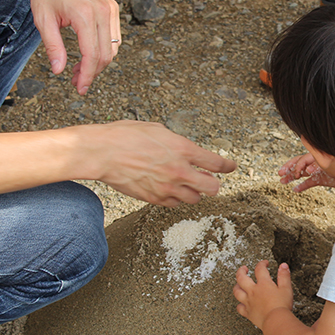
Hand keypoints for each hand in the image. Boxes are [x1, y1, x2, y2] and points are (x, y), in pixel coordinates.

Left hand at [25, 0, 120, 93]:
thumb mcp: (43, 19)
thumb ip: (53, 47)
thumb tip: (59, 71)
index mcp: (85, 15)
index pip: (92, 55)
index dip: (86, 76)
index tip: (79, 88)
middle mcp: (102, 12)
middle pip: (106, 55)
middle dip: (92, 72)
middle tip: (75, 81)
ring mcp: (110, 9)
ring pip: (113, 48)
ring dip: (98, 63)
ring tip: (79, 68)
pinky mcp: (112, 7)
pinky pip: (114, 36)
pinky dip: (104, 49)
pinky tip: (88, 53)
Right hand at [85, 121, 236, 204]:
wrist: (102, 153)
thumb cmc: (125, 136)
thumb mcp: (158, 130)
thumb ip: (177, 143)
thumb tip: (186, 151)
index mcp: (183, 149)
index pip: (216, 163)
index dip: (227, 166)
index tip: (231, 167)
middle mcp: (179, 171)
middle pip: (213, 188)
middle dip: (213, 184)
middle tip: (208, 179)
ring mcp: (167, 187)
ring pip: (194, 199)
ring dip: (194, 192)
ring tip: (185, 184)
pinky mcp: (154, 198)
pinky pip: (174, 204)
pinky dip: (175, 198)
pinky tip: (169, 189)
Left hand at [234, 260, 292, 329]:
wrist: (276, 321)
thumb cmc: (282, 306)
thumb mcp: (286, 288)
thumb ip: (284, 276)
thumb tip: (283, 265)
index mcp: (263, 284)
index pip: (260, 269)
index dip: (262, 264)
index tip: (265, 263)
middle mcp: (253, 291)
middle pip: (241, 277)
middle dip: (241, 271)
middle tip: (244, 268)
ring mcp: (249, 302)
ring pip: (237, 292)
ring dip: (236, 286)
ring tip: (238, 284)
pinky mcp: (248, 312)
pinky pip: (240, 307)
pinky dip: (240, 304)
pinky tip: (241, 304)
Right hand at [278, 153, 334, 192]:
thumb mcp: (329, 160)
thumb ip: (317, 156)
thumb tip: (307, 163)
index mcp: (316, 156)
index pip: (302, 160)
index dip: (298, 166)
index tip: (297, 174)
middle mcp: (315, 162)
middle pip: (298, 164)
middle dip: (288, 169)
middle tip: (280, 174)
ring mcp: (317, 171)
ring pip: (301, 174)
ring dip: (291, 177)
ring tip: (282, 181)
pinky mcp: (320, 179)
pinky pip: (308, 182)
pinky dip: (302, 186)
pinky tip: (295, 190)